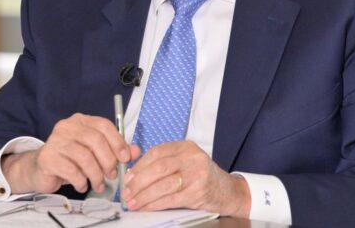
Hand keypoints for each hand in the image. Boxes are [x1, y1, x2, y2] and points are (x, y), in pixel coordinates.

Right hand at [1, 113, 140, 193]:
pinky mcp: (47, 157)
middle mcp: (67, 126)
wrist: (40, 170)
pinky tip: (82, 185)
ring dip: (96, 174)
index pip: (103, 125)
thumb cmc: (71, 160)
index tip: (125, 159)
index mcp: (80, 120)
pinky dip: (81, 181)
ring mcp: (55, 141)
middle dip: (108, 161)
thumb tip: (136, 151)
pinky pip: (71, 170)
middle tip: (112, 175)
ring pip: (84, 157)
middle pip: (95, 140)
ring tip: (99, 184)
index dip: (117, 142)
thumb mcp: (94, 153)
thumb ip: (115, 150)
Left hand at [121, 141, 250, 217]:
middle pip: (159, 167)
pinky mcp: (199, 191)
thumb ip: (163, 164)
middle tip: (127, 193)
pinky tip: (147, 207)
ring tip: (133, 203)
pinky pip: (172, 198)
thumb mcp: (184, 163)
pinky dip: (156, 204)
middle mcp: (192, 157)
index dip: (139, 166)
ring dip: (145, 195)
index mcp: (185, 147)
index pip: (156, 152)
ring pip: (164, 184)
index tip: (127, 178)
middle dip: (139, 182)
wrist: (227, 191)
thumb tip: (133, 176)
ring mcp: (197, 174)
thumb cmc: (201, 177)